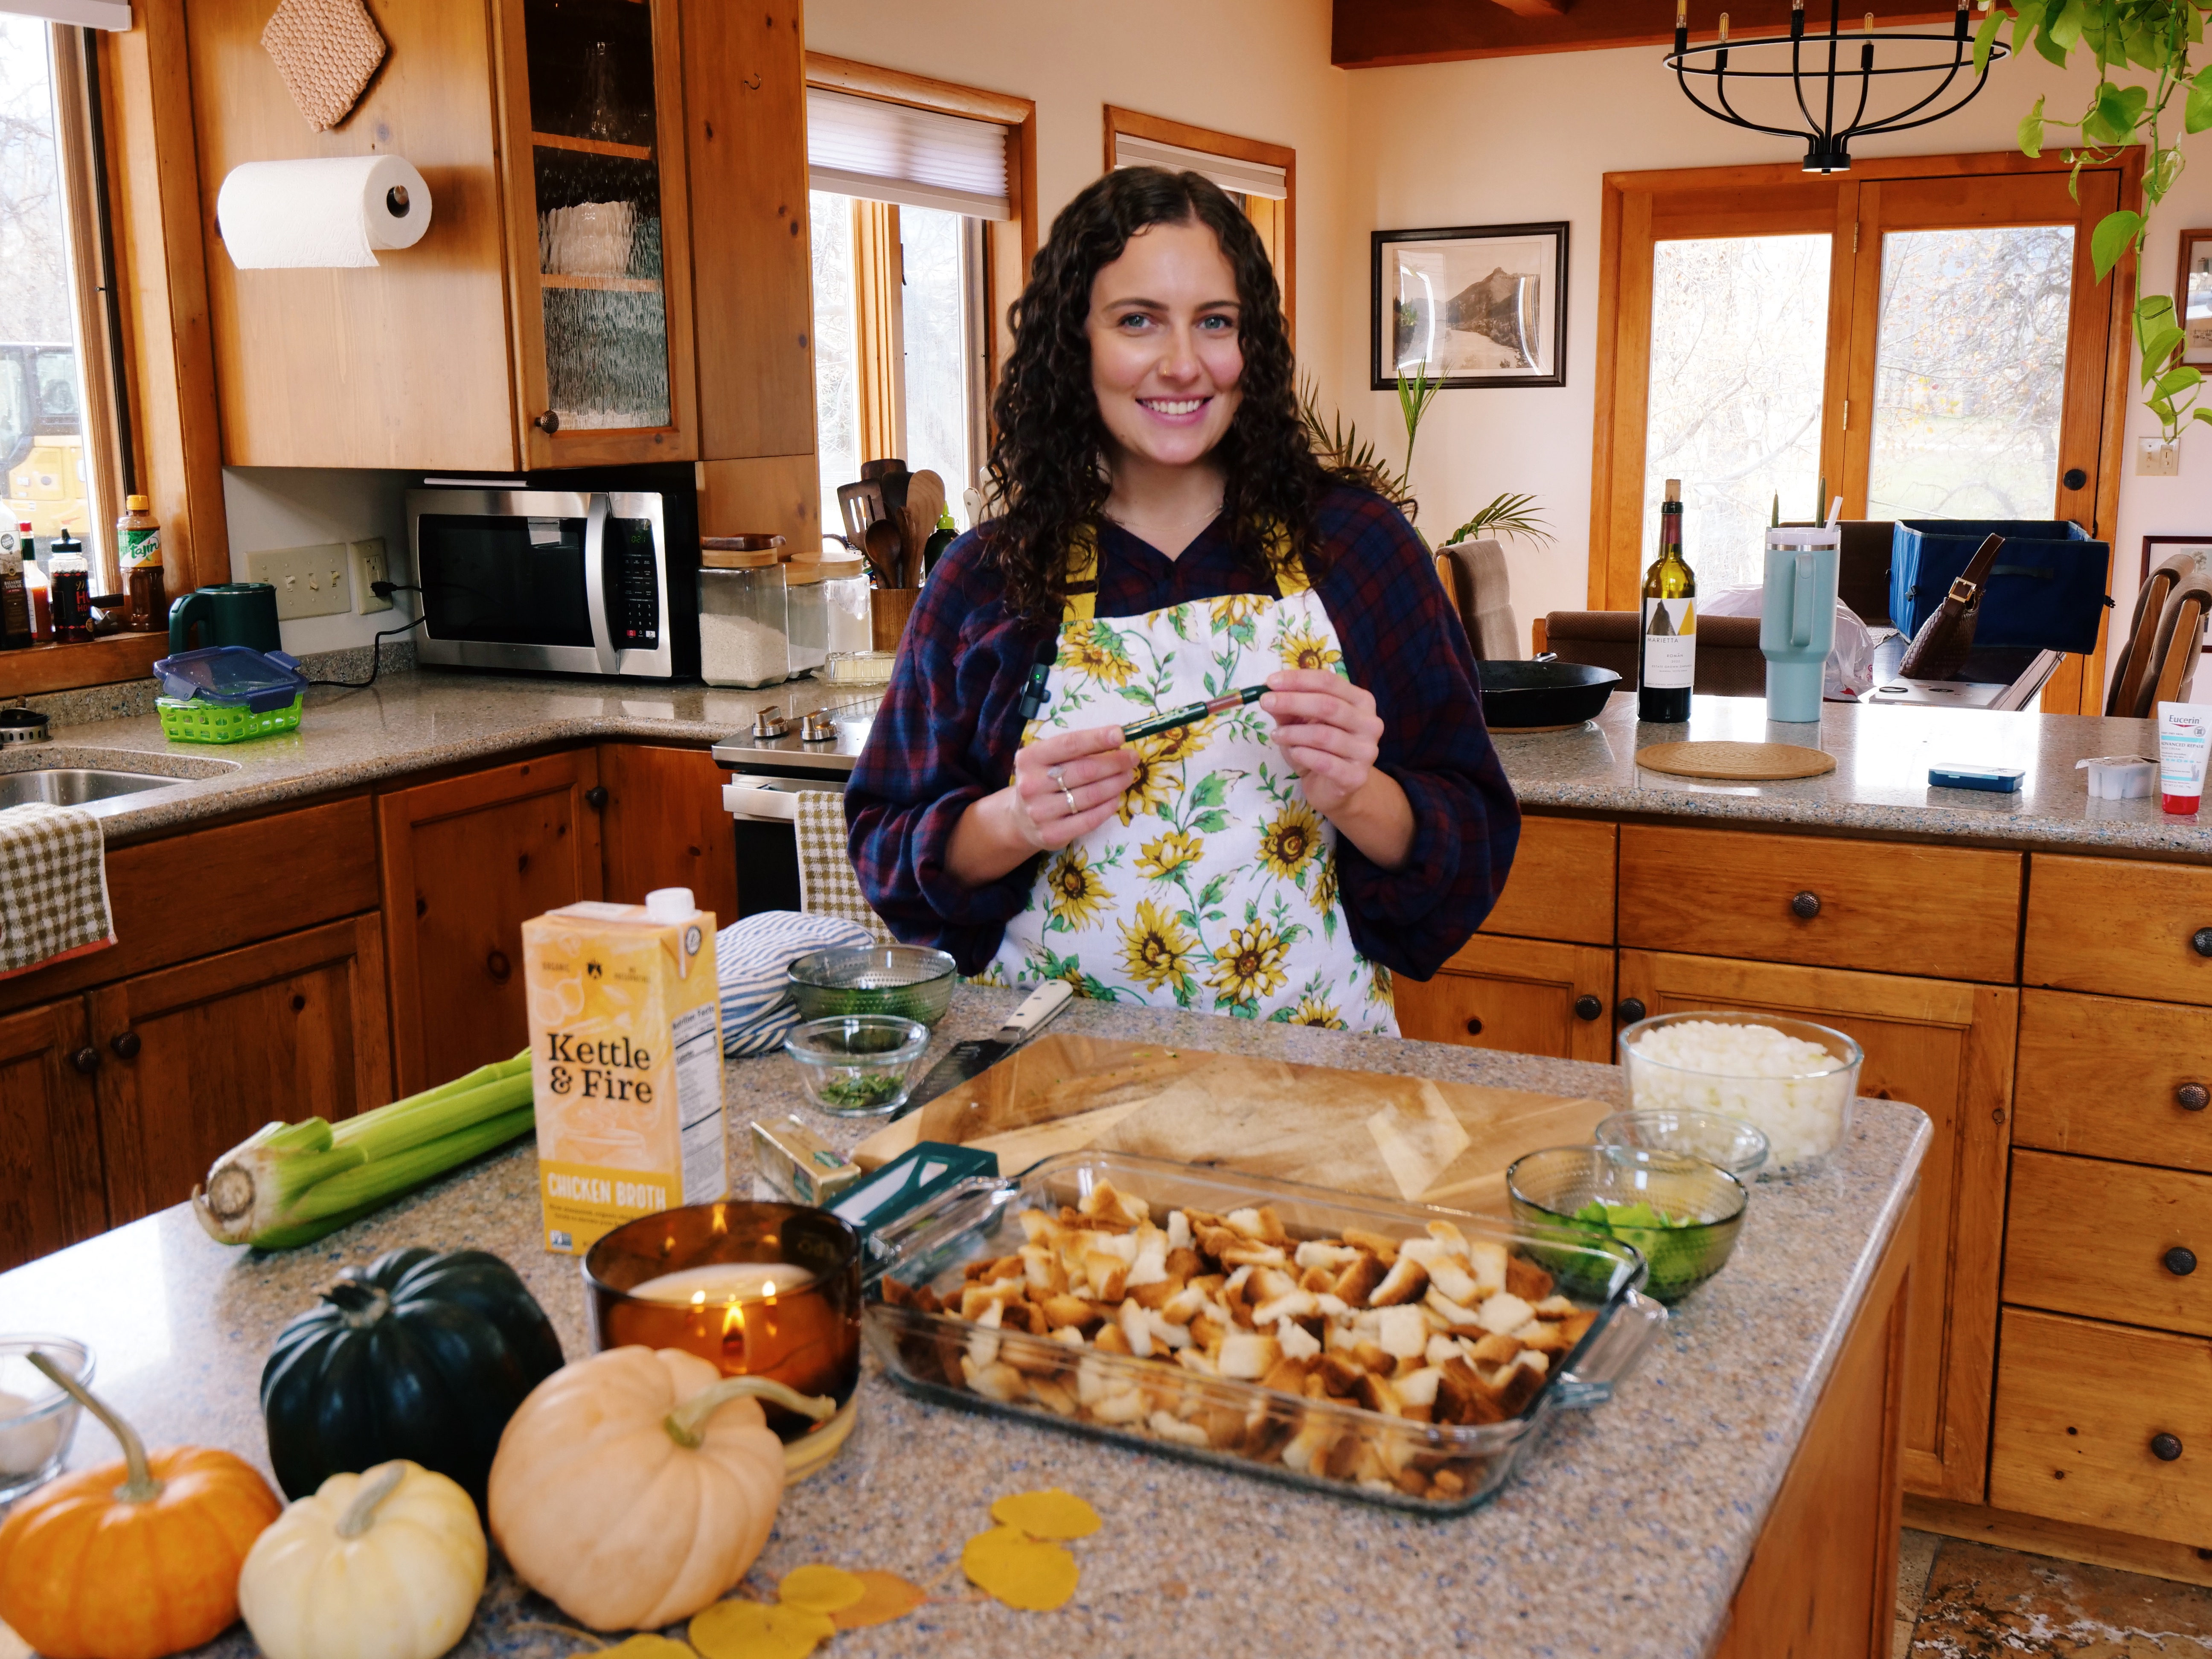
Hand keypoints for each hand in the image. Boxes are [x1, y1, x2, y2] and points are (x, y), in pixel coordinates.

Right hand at [946, 723, 1136, 886]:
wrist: (1020, 819)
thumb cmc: (1043, 781)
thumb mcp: (1048, 759)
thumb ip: (1075, 750)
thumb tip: (1116, 740)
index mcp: (1029, 758)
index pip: (1069, 744)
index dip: (1097, 738)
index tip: (1121, 734)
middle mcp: (1031, 785)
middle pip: (1084, 770)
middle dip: (1114, 762)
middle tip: (1132, 758)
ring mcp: (1040, 812)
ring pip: (1090, 795)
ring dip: (1116, 784)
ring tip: (1128, 775)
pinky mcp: (1052, 834)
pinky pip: (1090, 819)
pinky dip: (1108, 807)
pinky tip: (1117, 798)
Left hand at [1260, 669, 1382, 814]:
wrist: (1332, 788)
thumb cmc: (1317, 749)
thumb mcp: (1300, 722)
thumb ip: (1289, 706)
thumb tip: (1270, 691)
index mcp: (1360, 701)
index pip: (1329, 682)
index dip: (1298, 679)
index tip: (1270, 682)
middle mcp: (1370, 723)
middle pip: (1328, 705)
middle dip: (1292, 701)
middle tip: (1265, 702)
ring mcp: (1366, 751)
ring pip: (1324, 735)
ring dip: (1293, 733)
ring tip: (1276, 735)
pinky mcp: (1356, 776)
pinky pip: (1325, 762)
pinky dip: (1304, 755)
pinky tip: (1293, 753)